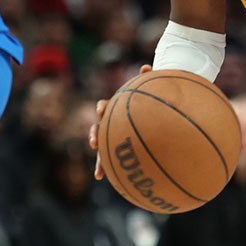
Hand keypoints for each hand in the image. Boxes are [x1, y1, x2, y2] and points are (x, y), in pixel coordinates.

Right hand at [91, 64, 150, 179]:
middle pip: (98, 128)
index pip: (105, 106)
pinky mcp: (117, 150)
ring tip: (100, 169)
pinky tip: (101, 178)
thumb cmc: (150, 101)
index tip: (101, 110)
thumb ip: (148, 79)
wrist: (150, 114)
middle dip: (95, 135)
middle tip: (94, 141)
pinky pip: (111, 160)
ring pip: (103, 148)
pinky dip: (105, 168)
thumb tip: (147, 67)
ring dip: (99, 158)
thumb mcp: (150, 90)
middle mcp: (110, 123)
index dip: (102, 108)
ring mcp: (113, 137)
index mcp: (116, 108)